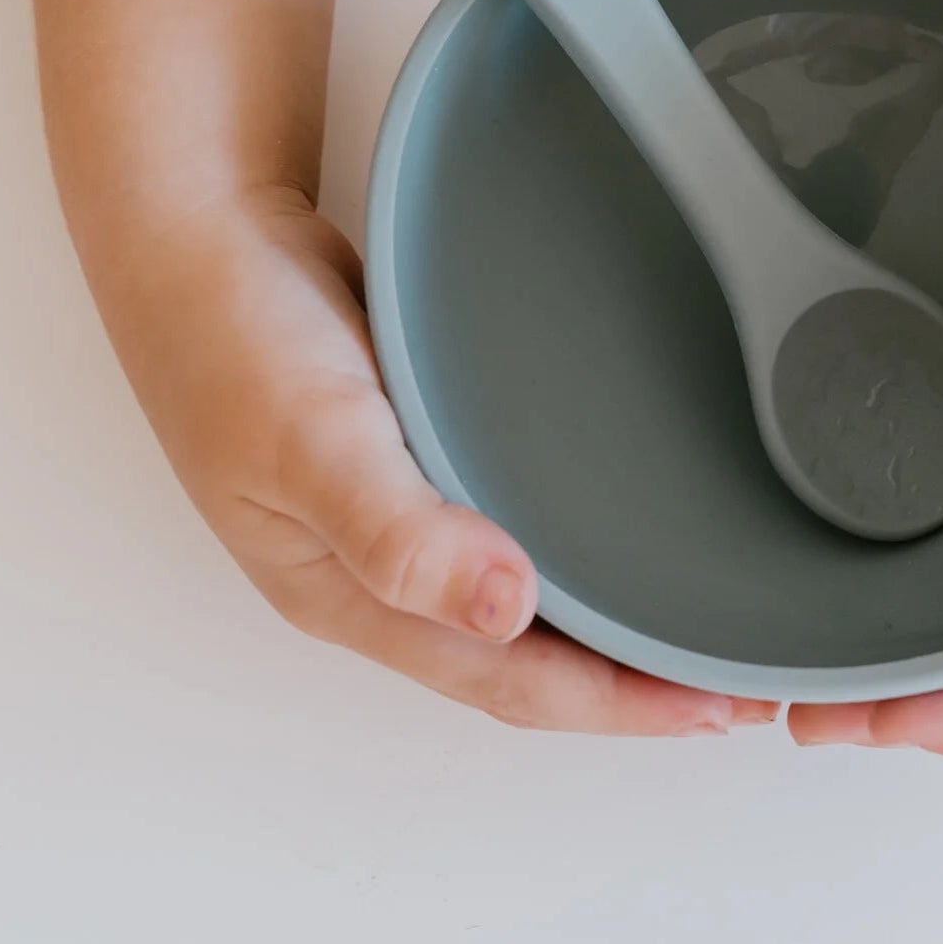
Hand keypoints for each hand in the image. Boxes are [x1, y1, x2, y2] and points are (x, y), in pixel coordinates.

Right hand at [106, 185, 775, 735]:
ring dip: (610, 628)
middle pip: (529, 662)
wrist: (204, 234)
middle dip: (633, 686)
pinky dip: (575, 551)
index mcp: (356, 596)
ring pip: (525, 602)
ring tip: (700, 625)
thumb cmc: (234, 339)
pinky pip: (514, 529)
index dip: (618, 708)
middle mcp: (385, 574)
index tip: (716, 709)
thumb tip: (505, 608)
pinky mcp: (422, 457)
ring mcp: (403, 516)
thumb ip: (397, 530)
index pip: (511, 683)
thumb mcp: (309, 440)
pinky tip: (623, 534)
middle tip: (738, 681)